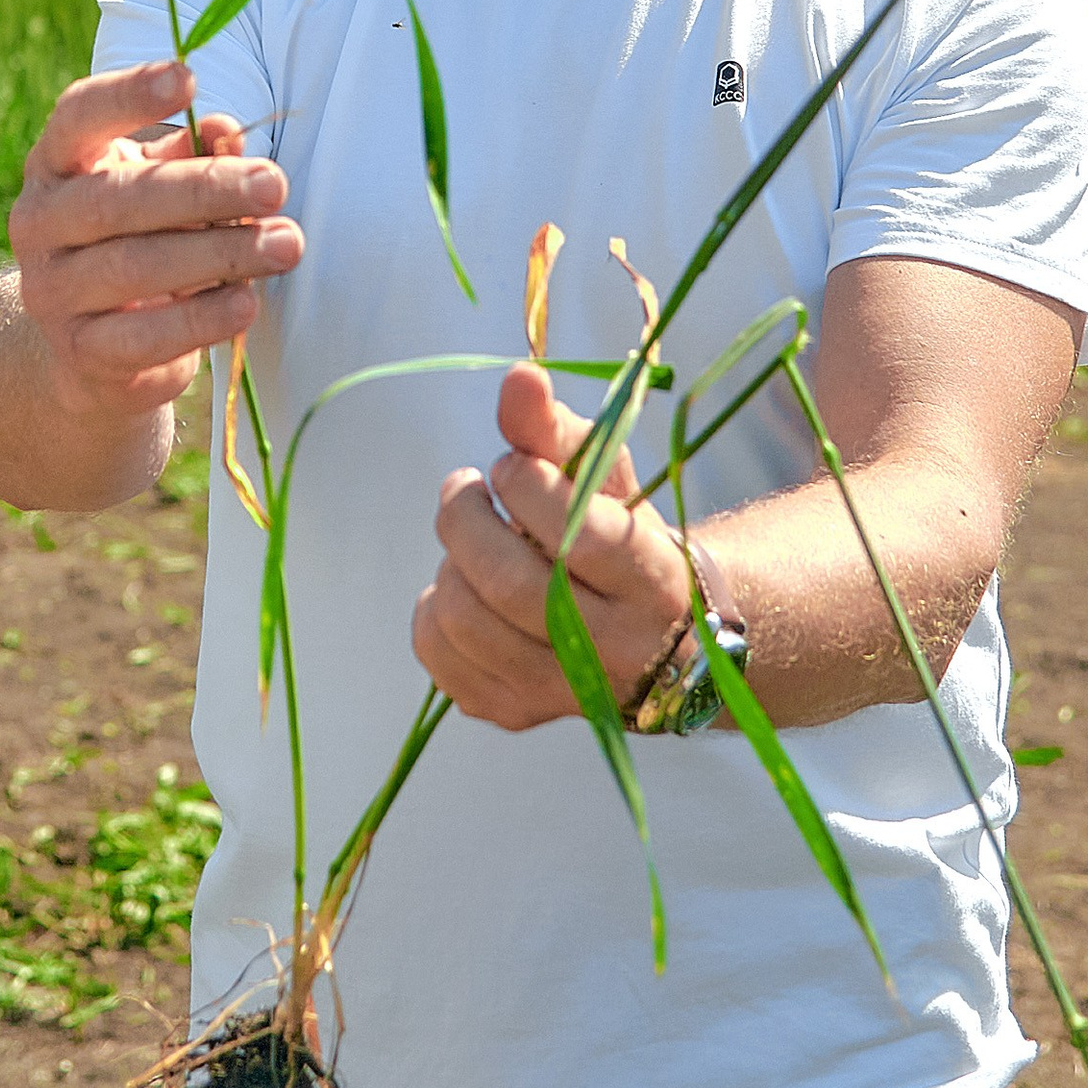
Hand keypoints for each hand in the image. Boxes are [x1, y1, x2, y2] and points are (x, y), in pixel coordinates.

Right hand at [8, 60, 301, 424]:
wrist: (89, 345)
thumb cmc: (137, 236)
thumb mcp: (159, 184)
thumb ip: (192, 155)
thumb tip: (229, 131)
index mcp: (57, 162)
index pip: (80, 114)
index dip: (130, 95)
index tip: (189, 77)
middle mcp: (39, 221)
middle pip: (118, 197)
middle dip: (204, 190)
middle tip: (274, 185)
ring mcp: (51, 290)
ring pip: (134, 267)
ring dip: (220, 255)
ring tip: (285, 245)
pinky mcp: (80, 352)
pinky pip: (143, 336)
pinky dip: (200, 319)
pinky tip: (245, 303)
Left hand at [412, 362, 695, 729]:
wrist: (652, 636)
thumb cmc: (623, 532)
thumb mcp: (605, 474)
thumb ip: (556, 427)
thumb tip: (518, 376)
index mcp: (654, 582)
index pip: (579, 537)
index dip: (528, 489)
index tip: (511, 465)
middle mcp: (616, 652)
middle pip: (508, 585)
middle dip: (465, 519)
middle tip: (466, 486)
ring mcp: (563, 692)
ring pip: (466, 622)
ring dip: (450, 562)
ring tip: (471, 537)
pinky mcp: (516, 711)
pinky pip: (439, 657)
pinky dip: (433, 609)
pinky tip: (464, 587)